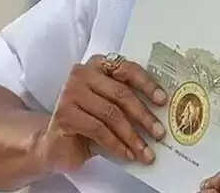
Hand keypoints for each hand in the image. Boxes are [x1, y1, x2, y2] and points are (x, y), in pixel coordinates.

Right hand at [36, 54, 167, 172]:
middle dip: (144, 115)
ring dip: (132, 136)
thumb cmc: (89, 120)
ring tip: (145, 151)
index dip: (147, 84)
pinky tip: (127, 154)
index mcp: (98, 65)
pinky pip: (98, 130)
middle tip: (159, 132)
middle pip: (121, 93)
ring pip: (111, 114)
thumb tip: (161, 112)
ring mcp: (70, 93)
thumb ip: (128, 101)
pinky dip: (116, 144)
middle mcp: (82, 74)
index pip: (127, 69)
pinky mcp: (64, 115)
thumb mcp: (111, 106)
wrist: (56, 143)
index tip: (163, 100)